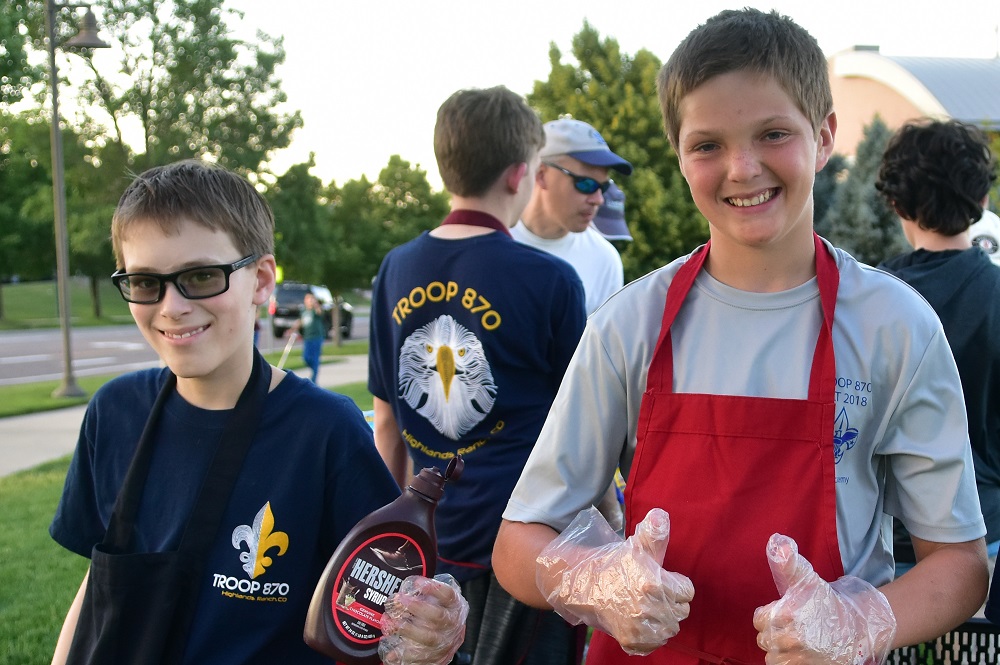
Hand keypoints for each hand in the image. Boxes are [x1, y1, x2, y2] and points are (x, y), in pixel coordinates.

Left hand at [379, 574, 468, 664]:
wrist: (449, 638)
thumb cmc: (440, 613)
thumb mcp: (438, 600)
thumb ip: (426, 594)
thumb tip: (405, 588)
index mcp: (454, 607)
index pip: (448, 595)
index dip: (434, 588)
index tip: (417, 582)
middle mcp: (451, 624)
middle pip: (437, 616)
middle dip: (418, 607)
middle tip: (400, 600)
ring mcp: (444, 642)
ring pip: (428, 638)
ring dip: (409, 630)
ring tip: (393, 623)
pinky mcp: (435, 657)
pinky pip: (420, 658)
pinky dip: (404, 655)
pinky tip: (392, 653)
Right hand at [536, 507, 693, 654]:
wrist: (581, 586)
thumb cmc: (613, 564)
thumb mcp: (636, 546)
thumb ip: (654, 533)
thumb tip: (661, 515)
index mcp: (653, 583)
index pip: (687, 590)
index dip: (675, 582)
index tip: (660, 579)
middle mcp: (649, 608)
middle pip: (681, 610)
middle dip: (670, 600)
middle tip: (651, 592)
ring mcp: (640, 627)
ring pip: (671, 628)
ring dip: (663, 619)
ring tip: (646, 606)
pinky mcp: (632, 641)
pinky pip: (656, 643)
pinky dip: (651, 636)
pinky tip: (640, 621)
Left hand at [753, 534, 895, 664]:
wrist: (859, 628)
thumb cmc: (828, 602)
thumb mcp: (806, 578)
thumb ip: (786, 562)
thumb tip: (777, 541)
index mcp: (787, 615)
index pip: (759, 619)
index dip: (769, 615)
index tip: (785, 613)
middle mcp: (792, 639)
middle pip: (764, 639)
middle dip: (775, 632)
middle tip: (795, 626)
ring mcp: (801, 659)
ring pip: (773, 658)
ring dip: (782, 650)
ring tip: (799, 641)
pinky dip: (790, 663)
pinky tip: (801, 654)